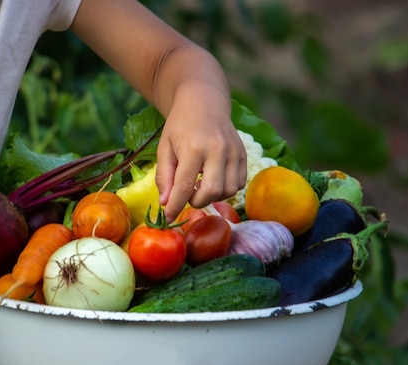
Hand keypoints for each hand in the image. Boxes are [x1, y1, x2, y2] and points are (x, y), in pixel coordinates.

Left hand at [155, 95, 246, 221]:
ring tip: (199, 186)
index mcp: (194, 148)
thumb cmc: (180, 126)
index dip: (175, 206)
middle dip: (196, 202)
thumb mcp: (164, 148)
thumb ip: (164, 177)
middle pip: (211, 192)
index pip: (185, 186)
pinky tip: (213, 180)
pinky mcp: (243, 154)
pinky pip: (238, 183)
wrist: (204, 103)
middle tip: (187, 195)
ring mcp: (233, 152)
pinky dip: (226, 189)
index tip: (167, 217)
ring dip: (212, 196)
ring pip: (227, 191)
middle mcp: (217, 150)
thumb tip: (165, 203)